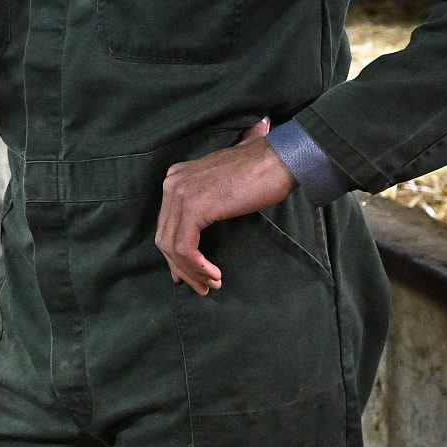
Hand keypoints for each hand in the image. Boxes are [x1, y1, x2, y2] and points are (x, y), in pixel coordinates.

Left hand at [155, 119, 296, 295]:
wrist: (281, 159)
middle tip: (201, 287)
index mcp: (177, 178)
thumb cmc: (262, 173)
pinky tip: (214, 274)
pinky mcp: (194, 208)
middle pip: (165, 236)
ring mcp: (180, 194)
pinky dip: (197, 266)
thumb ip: (208, 204)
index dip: (176, 255)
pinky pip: (185, 248)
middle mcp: (172, 183)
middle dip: (182, 267)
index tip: (190, 275)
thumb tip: (200, 233)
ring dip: (191, 271)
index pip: (167, 224)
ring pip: (172, 246)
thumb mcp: (224, 186)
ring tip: (211, 284)